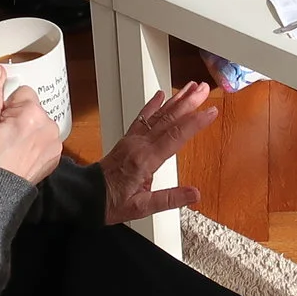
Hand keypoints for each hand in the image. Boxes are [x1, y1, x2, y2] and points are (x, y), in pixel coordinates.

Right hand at [0, 65, 61, 184]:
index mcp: (32, 113)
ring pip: (39, 123)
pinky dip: (35, 144)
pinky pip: (45, 139)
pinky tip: (21, 155)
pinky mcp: (55, 156)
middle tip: (3, 136)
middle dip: (18, 117)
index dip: (7, 105)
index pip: (23, 92)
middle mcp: (49, 126)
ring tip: (11, 147)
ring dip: (28, 130)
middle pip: (32, 108)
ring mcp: (54, 142)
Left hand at [100, 82, 215, 222]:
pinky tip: (161, 95)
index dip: (195, 122)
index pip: (175, 136)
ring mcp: (133, 140)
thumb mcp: (141, 208)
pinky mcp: (128, 139)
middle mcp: (139, 145)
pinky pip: (142, 118)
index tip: (210, 111)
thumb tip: (194, 194)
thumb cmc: (110, 202)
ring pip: (158, 115)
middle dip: (189, 103)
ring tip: (191, 87)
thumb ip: (169, 199)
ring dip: (176, 100)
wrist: (85, 195)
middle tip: (204, 89)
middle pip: (169, 119)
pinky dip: (152, 105)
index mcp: (145, 160)